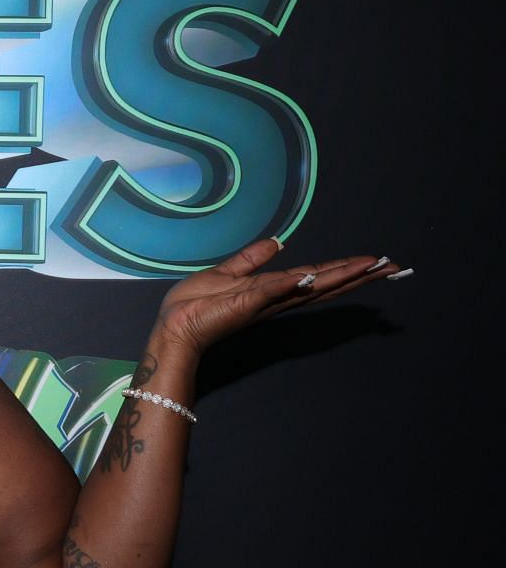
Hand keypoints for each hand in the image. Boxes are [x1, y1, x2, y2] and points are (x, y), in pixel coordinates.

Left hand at [151, 237, 406, 356]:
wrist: (174, 324)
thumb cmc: (195, 303)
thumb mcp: (227, 272)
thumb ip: (252, 259)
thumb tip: (278, 242)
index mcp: (273, 290)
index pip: (317, 277)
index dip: (345, 269)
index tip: (374, 262)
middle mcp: (277, 298)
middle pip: (326, 284)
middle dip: (359, 275)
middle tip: (392, 267)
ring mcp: (264, 302)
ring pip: (311, 287)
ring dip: (342, 277)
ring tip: (373, 268)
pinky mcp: (247, 303)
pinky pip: (273, 290)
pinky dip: (292, 283)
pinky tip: (313, 276)